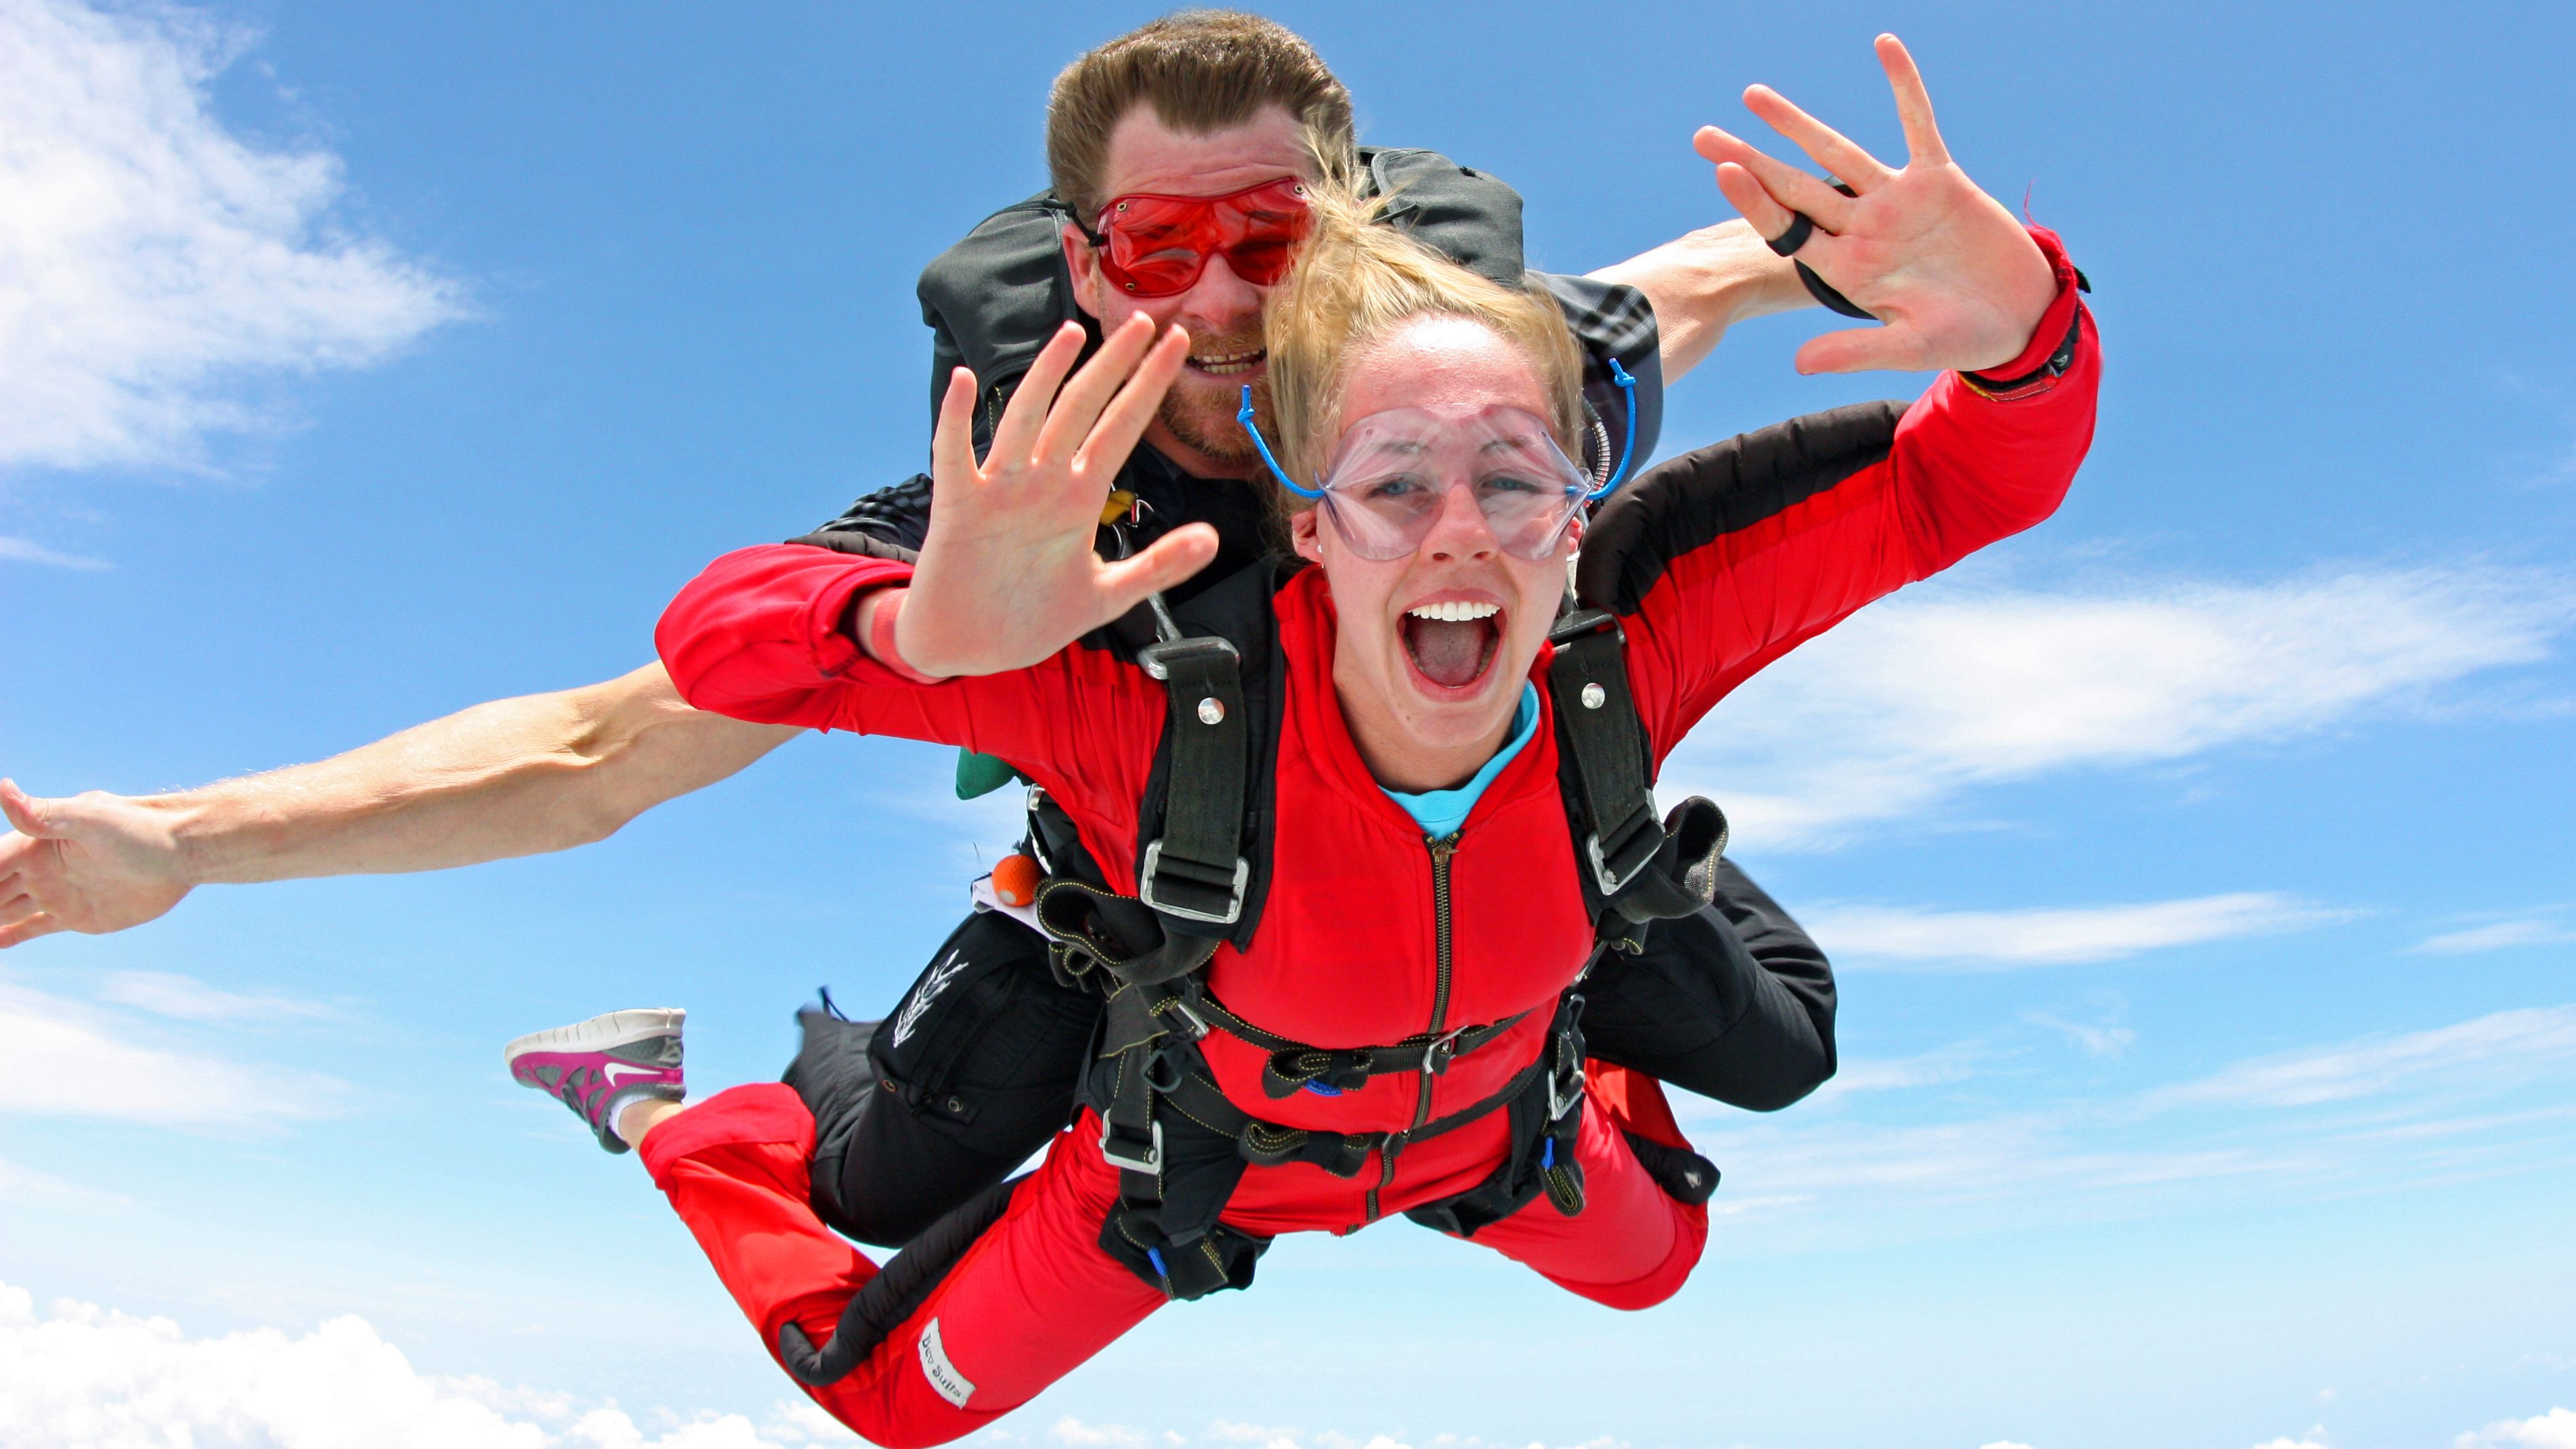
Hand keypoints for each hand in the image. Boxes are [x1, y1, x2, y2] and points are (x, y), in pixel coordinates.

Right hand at [0, 779, 192, 946]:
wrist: (185, 853)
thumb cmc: (141, 829)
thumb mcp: (89, 819)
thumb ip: (41, 813)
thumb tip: (1, 787)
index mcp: (33, 845)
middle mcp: (37, 869)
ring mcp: (54, 892)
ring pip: (3, 911)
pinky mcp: (76, 916)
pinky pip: (31, 928)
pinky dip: (8, 937)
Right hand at [892, 313, 1217, 677]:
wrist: (971, 648)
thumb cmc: (1033, 617)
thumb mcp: (1107, 595)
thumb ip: (1158, 565)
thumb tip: (1214, 537)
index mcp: (1079, 498)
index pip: (1121, 429)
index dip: (1148, 387)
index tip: (1177, 344)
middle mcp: (1043, 482)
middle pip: (1082, 410)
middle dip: (1113, 367)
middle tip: (1144, 320)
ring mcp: (1000, 490)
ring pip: (1027, 420)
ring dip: (1047, 377)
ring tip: (1073, 334)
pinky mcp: (959, 509)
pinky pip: (955, 456)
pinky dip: (956, 420)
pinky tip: (965, 381)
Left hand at [1694, 34, 2059, 374]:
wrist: (2018, 318)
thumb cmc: (1962, 339)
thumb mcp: (1909, 347)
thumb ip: (1855, 349)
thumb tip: (1799, 364)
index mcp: (1847, 269)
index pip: (1788, 230)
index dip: (1756, 201)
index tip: (1723, 170)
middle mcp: (1862, 229)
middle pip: (1795, 188)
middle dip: (1752, 161)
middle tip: (1702, 136)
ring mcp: (1897, 201)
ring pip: (1838, 152)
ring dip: (1797, 124)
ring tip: (1752, 96)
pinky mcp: (1940, 178)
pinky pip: (1918, 122)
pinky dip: (1904, 84)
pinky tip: (1885, 44)